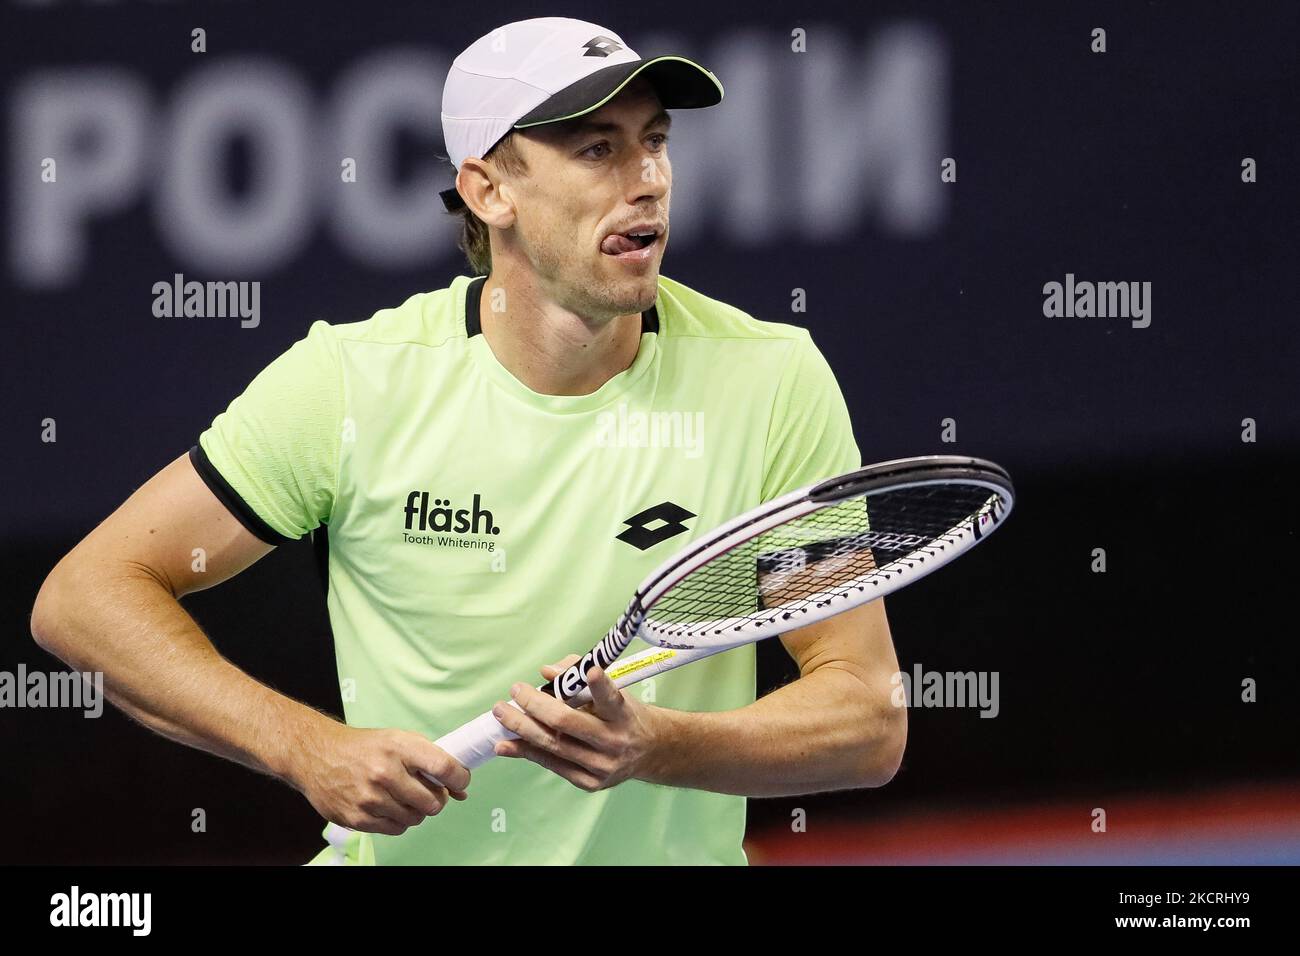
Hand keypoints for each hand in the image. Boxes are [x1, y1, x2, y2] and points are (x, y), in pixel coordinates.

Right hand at [288, 720, 469, 834]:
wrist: (318, 755)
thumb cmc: (365, 747)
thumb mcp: (398, 740)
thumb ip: (430, 760)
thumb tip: (461, 789)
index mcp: (398, 748)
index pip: (443, 767)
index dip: (460, 778)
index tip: (460, 782)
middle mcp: (384, 773)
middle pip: (433, 801)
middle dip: (438, 799)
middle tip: (429, 792)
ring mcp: (370, 798)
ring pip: (416, 818)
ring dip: (417, 811)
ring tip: (406, 798)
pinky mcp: (357, 818)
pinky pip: (396, 829)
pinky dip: (399, 821)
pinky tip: (390, 806)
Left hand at [490, 654, 661, 791]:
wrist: (650, 751)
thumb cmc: (624, 714)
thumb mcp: (615, 690)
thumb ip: (580, 678)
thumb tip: (546, 672)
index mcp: (623, 714)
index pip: (611, 698)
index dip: (600, 686)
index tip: (591, 671)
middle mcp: (614, 741)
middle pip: (567, 723)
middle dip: (535, 704)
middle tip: (516, 690)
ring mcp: (602, 765)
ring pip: (553, 745)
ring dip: (522, 728)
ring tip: (501, 713)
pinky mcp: (590, 782)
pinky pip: (552, 765)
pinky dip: (526, 752)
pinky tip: (505, 744)